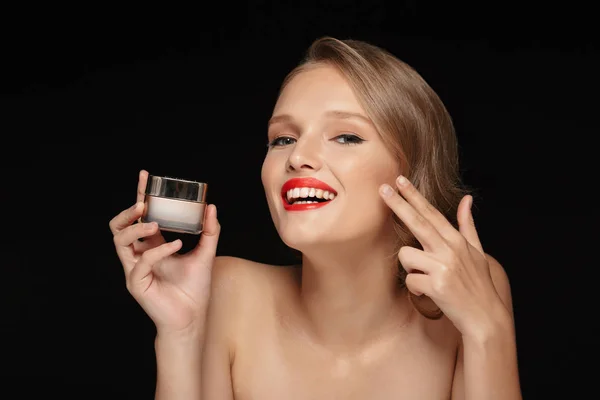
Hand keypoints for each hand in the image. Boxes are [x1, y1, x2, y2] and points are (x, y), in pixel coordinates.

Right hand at [109, 170, 220, 336]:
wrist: (193, 317)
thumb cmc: (195, 288)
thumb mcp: (206, 253)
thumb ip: (209, 231)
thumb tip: (211, 206)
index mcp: (152, 245)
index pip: (141, 216)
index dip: (140, 195)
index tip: (145, 175)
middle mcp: (139, 255)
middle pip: (119, 226)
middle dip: (128, 212)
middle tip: (143, 204)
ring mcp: (135, 268)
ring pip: (120, 240)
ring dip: (137, 228)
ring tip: (155, 224)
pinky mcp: (136, 282)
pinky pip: (142, 261)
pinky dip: (159, 250)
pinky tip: (176, 245)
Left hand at [379, 175, 508, 338]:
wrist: (486, 318)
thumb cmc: (479, 285)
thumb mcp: (477, 252)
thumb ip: (468, 225)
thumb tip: (467, 199)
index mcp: (457, 241)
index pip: (431, 213)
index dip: (414, 196)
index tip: (400, 181)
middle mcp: (450, 250)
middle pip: (417, 222)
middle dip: (398, 204)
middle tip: (382, 189)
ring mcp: (443, 267)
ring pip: (406, 256)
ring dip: (411, 269)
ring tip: (427, 279)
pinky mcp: (436, 285)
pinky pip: (410, 280)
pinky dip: (415, 288)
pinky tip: (429, 293)